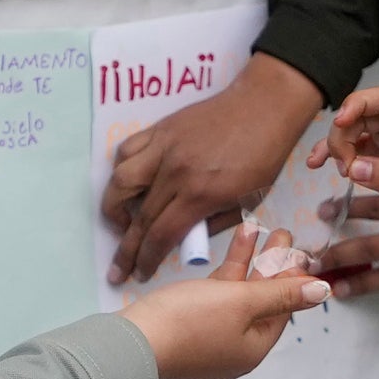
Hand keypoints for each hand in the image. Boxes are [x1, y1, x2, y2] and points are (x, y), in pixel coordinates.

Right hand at [102, 52, 323, 284]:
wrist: (265, 105)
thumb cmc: (264, 155)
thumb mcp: (248, 201)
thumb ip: (213, 222)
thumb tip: (184, 237)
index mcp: (201, 194)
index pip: (161, 235)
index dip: (146, 259)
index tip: (139, 274)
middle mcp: (176, 172)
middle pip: (137, 217)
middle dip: (125, 247)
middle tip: (117, 267)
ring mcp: (164, 147)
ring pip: (120, 180)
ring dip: (113, 206)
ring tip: (119, 221)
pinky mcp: (160, 129)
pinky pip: (127, 150)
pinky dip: (122, 170)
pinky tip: (129, 182)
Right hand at [115, 225, 328, 378]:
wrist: (126, 346)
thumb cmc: (186, 324)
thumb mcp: (241, 302)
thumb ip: (282, 293)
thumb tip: (322, 291)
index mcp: (253, 350)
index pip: (283, 310)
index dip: (292, 276)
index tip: (298, 247)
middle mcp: (233, 350)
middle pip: (260, 302)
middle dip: (271, 264)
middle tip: (281, 233)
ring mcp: (207, 341)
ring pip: (235, 296)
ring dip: (247, 262)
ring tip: (255, 227)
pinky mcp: (184, 329)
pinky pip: (212, 297)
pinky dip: (222, 271)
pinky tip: (226, 246)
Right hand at [326, 84, 378, 250]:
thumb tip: (353, 168)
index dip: (357, 103)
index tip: (340, 123)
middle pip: (361, 113)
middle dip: (342, 135)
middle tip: (344, 169)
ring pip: (353, 130)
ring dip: (335, 145)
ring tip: (325, 169)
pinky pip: (355, 148)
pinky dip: (337, 155)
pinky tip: (319, 166)